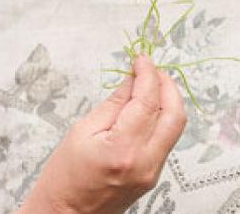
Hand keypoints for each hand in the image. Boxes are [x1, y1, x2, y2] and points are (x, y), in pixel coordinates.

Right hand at [19, 56, 186, 213]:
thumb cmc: (63, 180)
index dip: (148, 75)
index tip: (142, 60)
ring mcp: (153, 171)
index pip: (147, 102)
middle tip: (152, 70)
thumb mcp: (81, 132)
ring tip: (151, 85)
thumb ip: (113, 104)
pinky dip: (162, 118)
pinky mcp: (154, 176)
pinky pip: (166, 140)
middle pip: (174, 114)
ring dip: (168, 101)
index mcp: (122, 150)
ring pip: (175, 126)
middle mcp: (145, 162)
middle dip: (167, 85)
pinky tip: (148, 108)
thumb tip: (133, 80)